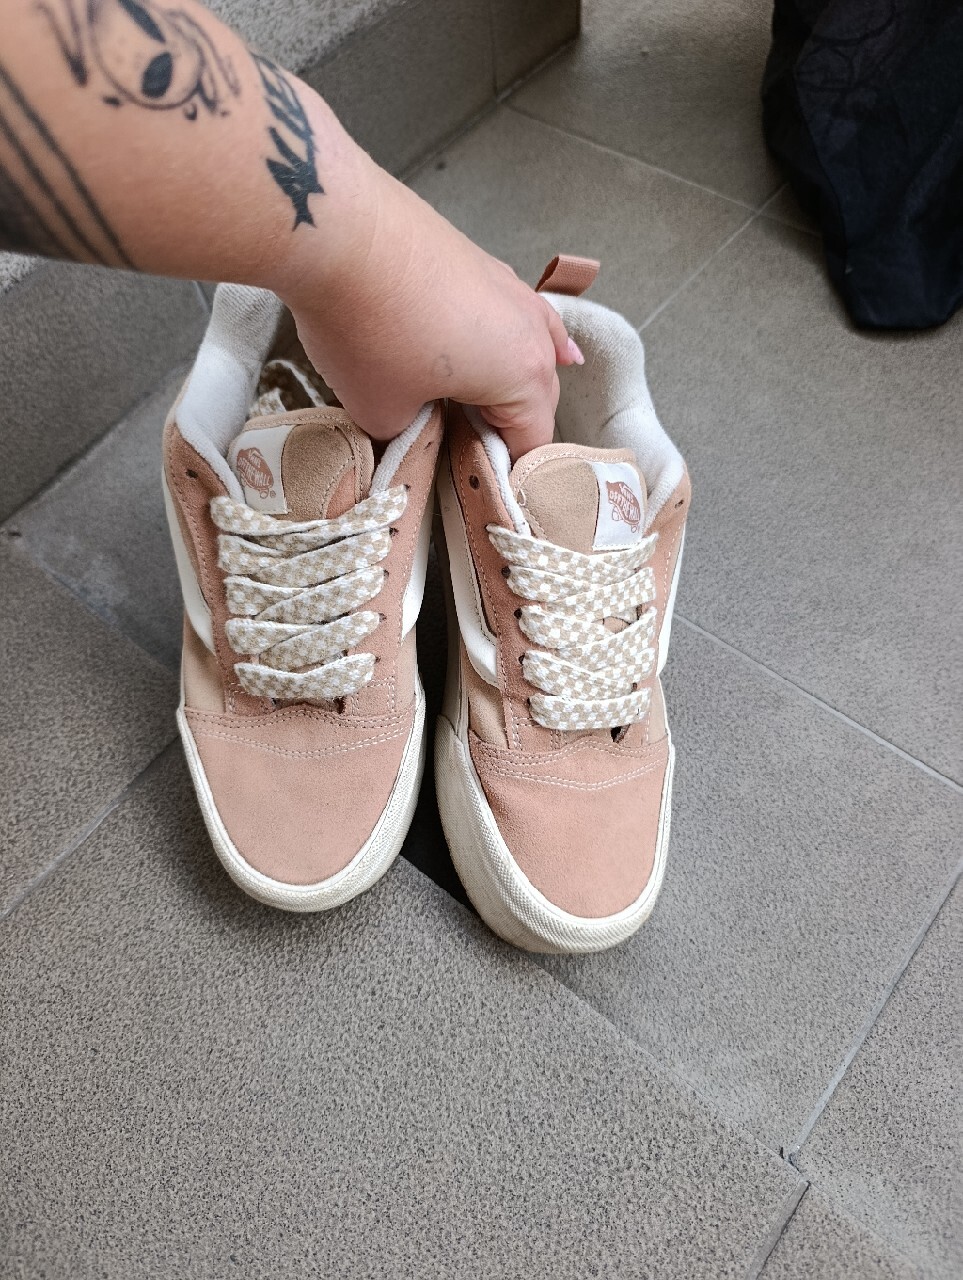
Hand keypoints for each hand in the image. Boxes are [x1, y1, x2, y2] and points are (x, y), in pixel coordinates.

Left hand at [276, 159, 580, 458]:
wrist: (337, 230)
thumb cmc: (369, 330)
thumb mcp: (381, 411)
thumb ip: (406, 434)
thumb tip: (403, 433)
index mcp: (523, 376)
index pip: (532, 443)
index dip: (508, 476)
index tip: (482, 492)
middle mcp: (531, 330)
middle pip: (539, 394)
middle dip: (513, 425)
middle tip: (470, 451)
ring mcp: (508, 288)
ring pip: (531, 345)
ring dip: (516, 376)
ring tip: (502, 400)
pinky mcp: (477, 260)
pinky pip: (505, 310)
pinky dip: (502, 332)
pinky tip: (504, 332)